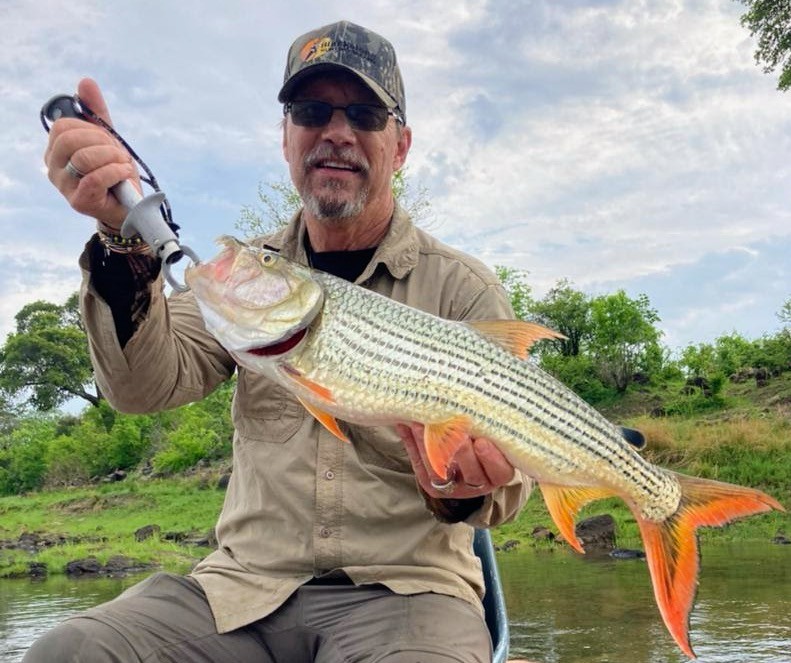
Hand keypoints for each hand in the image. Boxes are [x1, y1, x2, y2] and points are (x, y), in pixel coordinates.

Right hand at [43, 78, 140, 228]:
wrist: (131, 206)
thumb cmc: (115, 172)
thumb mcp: (107, 139)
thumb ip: (95, 112)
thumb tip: (85, 82)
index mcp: (56, 150)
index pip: (64, 126)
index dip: (92, 129)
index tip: (108, 141)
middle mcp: (53, 167)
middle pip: (71, 139)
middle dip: (103, 142)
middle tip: (117, 154)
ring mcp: (64, 186)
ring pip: (84, 158)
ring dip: (112, 157)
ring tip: (122, 165)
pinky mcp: (78, 201)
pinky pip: (96, 177)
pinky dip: (116, 171)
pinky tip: (124, 174)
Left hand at [396, 422, 514, 498]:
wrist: (463, 460)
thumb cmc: (483, 437)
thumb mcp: (491, 433)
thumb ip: (487, 423)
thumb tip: (472, 394)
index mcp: (499, 472)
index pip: (500, 470)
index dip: (491, 458)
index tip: (481, 442)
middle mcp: (479, 483)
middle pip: (472, 473)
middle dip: (461, 451)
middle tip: (453, 430)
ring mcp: (454, 488)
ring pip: (441, 473)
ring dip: (429, 447)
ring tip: (421, 425)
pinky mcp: (433, 486)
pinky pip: (421, 468)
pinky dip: (412, 446)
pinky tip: (406, 427)